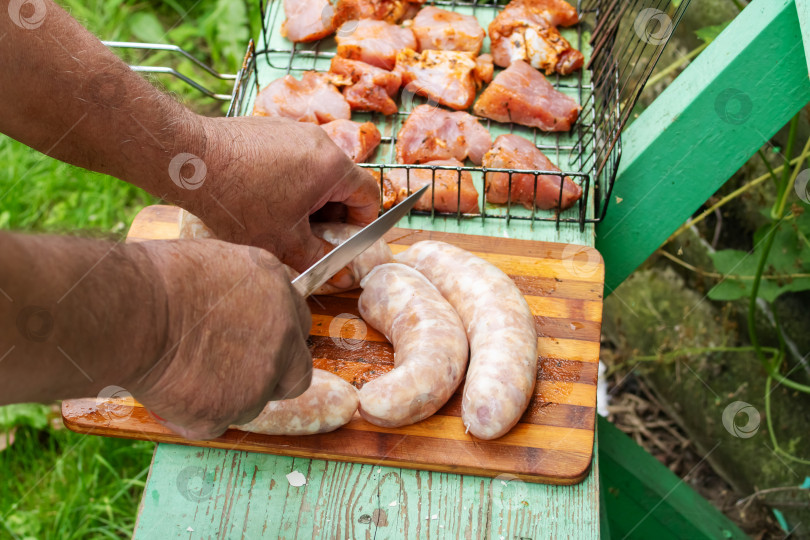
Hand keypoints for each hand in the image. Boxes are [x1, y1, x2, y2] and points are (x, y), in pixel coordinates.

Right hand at [129, 239, 312, 439]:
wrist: (132, 308)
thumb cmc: (158, 277)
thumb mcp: (218, 262)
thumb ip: (244, 290)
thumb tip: (240, 304)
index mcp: (278, 291)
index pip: (298, 324)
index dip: (277, 338)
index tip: (256, 344)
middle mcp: (281, 336)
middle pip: (295, 374)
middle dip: (273, 380)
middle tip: (235, 375)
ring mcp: (258, 379)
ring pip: (252, 403)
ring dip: (226, 396)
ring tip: (183, 373)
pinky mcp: (226, 411)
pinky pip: (213, 423)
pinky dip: (193, 415)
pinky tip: (168, 391)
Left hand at [182, 116, 379, 272]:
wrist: (190, 159)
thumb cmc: (238, 199)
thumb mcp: (282, 241)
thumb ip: (318, 259)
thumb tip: (342, 278)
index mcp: (333, 166)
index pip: (369, 196)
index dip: (362, 225)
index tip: (343, 243)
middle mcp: (320, 141)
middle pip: (343, 184)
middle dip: (331, 215)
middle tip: (310, 238)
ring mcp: (296, 131)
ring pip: (318, 172)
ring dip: (310, 200)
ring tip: (282, 221)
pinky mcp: (273, 129)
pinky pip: (296, 159)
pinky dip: (290, 182)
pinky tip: (262, 200)